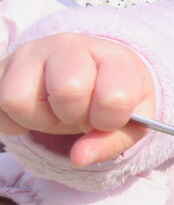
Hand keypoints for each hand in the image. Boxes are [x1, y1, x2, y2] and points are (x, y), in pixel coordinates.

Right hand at [0, 34, 154, 166]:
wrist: (88, 72)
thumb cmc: (112, 95)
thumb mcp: (130, 119)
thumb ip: (113, 141)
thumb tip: (79, 158)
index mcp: (112, 57)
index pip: (113, 97)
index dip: (109, 121)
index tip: (107, 118)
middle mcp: (70, 46)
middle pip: (66, 91)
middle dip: (73, 116)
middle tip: (79, 114)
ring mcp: (32, 53)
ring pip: (19, 100)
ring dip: (39, 120)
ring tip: (55, 111)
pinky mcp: (3, 67)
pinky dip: (14, 123)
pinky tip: (35, 111)